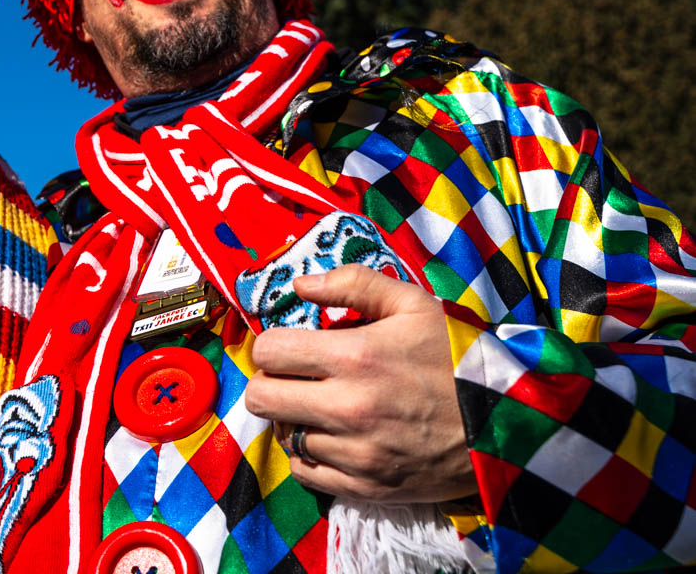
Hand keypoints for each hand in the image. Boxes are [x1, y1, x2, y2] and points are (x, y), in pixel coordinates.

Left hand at [243, 264, 476, 502]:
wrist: (510, 423)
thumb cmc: (457, 356)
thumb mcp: (413, 304)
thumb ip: (353, 284)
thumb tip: (299, 285)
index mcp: (355, 356)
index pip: (268, 351)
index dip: (273, 345)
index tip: (290, 347)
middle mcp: (348, 408)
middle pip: (260, 398)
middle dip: (270, 382)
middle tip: (294, 378)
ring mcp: (356, 454)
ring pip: (283, 435)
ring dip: (292, 419)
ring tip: (318, 407)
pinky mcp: (367, 487)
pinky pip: (306, 473)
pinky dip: (309, 455)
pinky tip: (330, 438)